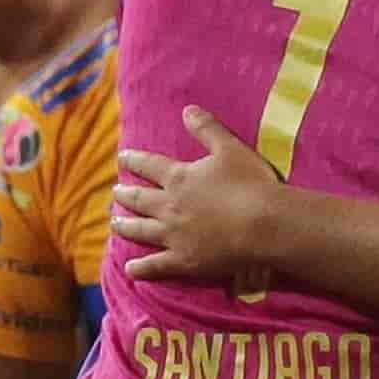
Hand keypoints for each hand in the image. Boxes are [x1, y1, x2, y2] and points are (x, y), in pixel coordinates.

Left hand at [112, 108, 289, 285]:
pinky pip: (156, 265)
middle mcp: (169, 206)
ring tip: (114, 224)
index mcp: (179, 178)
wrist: (264, 224)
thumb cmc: (250, 183)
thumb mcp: (230, 148)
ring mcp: (174, 236)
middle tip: (114, 194)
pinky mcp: (184, 261)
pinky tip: (130, 269)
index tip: (121, 158)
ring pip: (141, 230)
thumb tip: (187, 109)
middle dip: (124, 195)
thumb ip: (207, 129)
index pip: (149, 165)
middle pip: (140, 200)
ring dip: (125, 226)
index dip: (134, 160)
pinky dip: (141, 268)